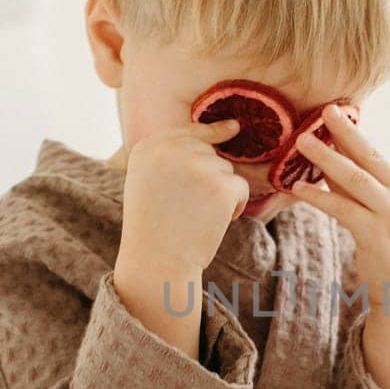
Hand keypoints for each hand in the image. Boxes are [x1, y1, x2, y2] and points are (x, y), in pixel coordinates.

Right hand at [118, 117, 249, 276]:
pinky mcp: (220, 185)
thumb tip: (231, 126)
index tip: (232, 128)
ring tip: (196, 216)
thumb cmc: (155, 227)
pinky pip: (240, 187)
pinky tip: (215, 222)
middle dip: (209, 177)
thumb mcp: (149, 180)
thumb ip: (175, 154)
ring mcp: (196, 166)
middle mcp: (170, 150)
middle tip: (188, 207)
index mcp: (148, 147)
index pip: (189, 130)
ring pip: (226, 171)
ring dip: (220, 194)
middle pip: (210, 152)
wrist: (158, 262)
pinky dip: (236, 205)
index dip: (211, 133)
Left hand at [290, 105, 389, 317]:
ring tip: (303, 142)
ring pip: (355, 178)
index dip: (351, 133)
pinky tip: (299, 188)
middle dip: (345, 132)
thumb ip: (360, 188)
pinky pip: (342, 209)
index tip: (333, 112)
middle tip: (325, 111)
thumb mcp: (383, 212)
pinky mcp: (375, 235)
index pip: (375, 154)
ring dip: (327, 158)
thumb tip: (328, 163)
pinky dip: (319, 196)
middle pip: (370, 156)